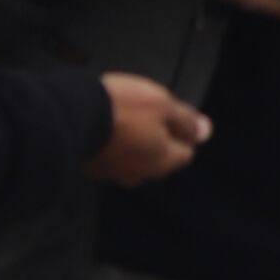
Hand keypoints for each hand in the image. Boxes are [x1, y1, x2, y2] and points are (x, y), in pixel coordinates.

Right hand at [87, 71, 211, 184]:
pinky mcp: (94, 169)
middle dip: (158, 139)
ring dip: (135, 143)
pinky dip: (114, 145)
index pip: (185, 153)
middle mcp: (140, 175)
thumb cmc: (125, 108)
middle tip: (147, 112)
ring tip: (125, 117)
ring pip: (135, 159)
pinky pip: (113, 158)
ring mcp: (115, 174)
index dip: (183, 132)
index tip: (171, 114)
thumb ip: (186, 120)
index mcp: (162, 161)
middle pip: (160, 158)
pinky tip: (108, 127)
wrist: (74, 115)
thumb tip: (205, 132)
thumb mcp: (163, 104)